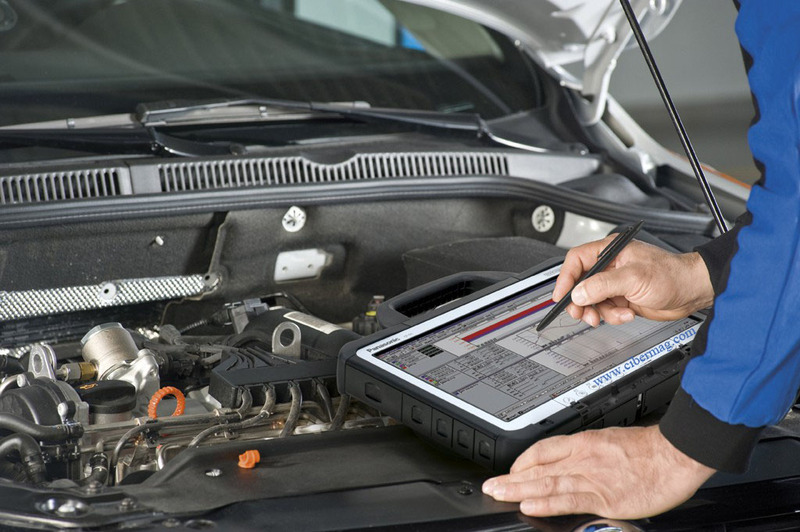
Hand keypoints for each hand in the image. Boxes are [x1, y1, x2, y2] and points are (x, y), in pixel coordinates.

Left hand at [482, 426, 714, 518]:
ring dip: (518, 490)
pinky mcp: (604, 498)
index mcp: (584, 442)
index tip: (510, 471)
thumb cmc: (652, 451)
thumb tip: (575, 466)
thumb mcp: (612, 442)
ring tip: (498, 494)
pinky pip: (568, 500)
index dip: (523, 461)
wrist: (676, 453)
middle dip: (511, 478)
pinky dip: (546, 503)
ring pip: (547, 483)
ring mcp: (591, 478)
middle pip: (538, 468)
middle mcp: (582, 458)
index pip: (543, 450)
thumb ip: (591, 455)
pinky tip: (529, 506)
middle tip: (489, 486)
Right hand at [553, 238, 713, 326]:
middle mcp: (610, 266)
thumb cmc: (672, 274)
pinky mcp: (622, 298)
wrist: (692, 292)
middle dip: (581, 301)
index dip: (566, 278)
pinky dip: (614, 316)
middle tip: (581, 313)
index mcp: (610, 251)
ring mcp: (616, 283)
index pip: (577, 261)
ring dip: (601, 312)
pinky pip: (606, 310)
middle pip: (581, 284)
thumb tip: (579, 293)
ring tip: (615, 314)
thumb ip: (602, 285)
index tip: (561, 295)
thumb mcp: (633, 278)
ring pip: (592, 300)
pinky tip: (627, 313)